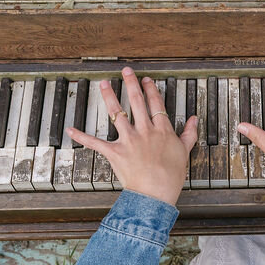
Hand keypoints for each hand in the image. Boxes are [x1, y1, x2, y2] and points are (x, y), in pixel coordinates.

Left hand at [66, 67, 197, 205]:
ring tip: (104, 84)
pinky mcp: (115, 152)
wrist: (156, 193)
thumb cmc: (170, 176)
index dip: (150, 90)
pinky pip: (95, 143)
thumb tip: (194, 119)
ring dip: (109, 97)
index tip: (146, 80)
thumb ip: (189, 133)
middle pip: (137, 102)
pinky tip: (70, 129)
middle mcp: (144, 131)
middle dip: (131, 84)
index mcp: (162, 130)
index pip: (155, 104)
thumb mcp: (184, 152)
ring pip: (117, 113)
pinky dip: (81, 136)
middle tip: (126, 72)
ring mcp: (129, 140)